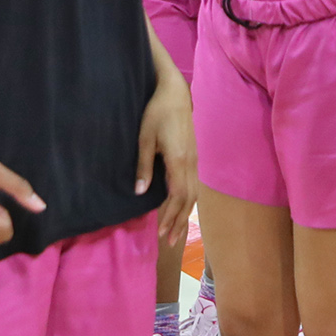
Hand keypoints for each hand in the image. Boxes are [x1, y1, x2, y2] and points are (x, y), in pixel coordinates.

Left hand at [136, 73, 198, 248]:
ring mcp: (195, 159)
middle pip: (189, 199)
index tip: (161, 233)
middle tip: (169, 241)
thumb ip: (143, 166)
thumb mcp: (145, 138)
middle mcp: (191, 163)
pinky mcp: (193, 156)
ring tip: (176, 230)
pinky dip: (188, 201)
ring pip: (194, 193)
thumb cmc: (156, 113)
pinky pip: (194, 184)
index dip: (170, 216)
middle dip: (179, 221)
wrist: (175, 93)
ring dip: (185, 213)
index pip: (178, 196)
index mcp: (179, 160)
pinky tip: (180, 206)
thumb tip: (140, 193)